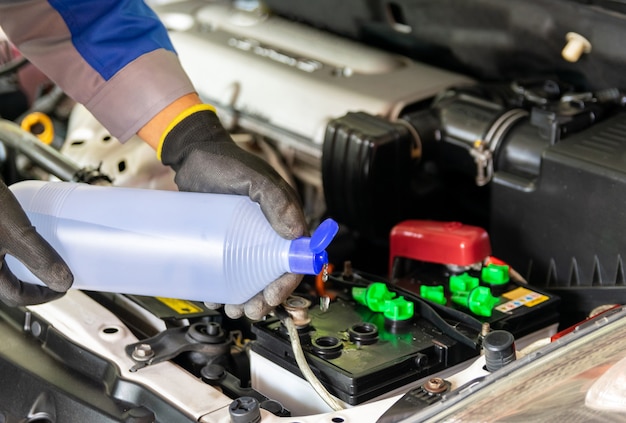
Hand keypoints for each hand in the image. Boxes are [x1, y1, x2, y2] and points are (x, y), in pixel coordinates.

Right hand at [0, 180, 72, 305]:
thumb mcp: (17, 233)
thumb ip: (41, 258)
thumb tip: (65, 281)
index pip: (16, 295)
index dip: (44, 296)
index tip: (63, 288)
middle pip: (7, 282)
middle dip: (32, 281)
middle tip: (53, 274)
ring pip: (1, 266)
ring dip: (23, 265)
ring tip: (42, 255)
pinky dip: (13, 247)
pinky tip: (23, 234)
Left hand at [159, 106, 307, 318]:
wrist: (192, 155)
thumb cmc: (224, 161)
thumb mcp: (254, 179)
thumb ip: (277, 201)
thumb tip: (295, 233)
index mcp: (284, 217)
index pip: (295, 258)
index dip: (287, 282)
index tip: (272, 296)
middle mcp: (269, 230)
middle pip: (274, 273)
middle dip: (266, 298)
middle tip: (250, 310)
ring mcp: (246, 236)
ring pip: (253, 276)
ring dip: (248, 297)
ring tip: (234, 308)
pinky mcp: (226, 240)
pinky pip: (231, 269)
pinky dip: (228, 287)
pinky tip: (218, 295)